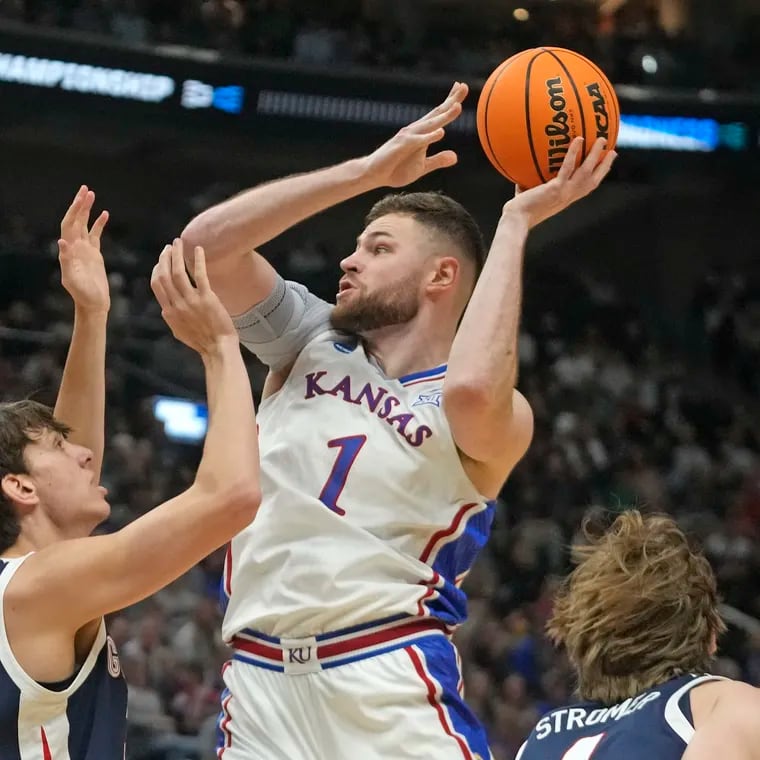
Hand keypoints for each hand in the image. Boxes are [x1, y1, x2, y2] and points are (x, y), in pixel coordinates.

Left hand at [58, 185, 109, 312]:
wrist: (93, 303)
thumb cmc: (83, 294)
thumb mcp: (73, 279)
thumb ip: (66, 261)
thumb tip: (62, 242)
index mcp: (68, 250)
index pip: (69, 225)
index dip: (74, 211)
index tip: (81, 198)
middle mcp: (74, 247)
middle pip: (75, 220)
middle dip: (80, 204)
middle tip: (86, 189)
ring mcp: (84, 249)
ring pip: (84, 224)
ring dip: (87, 210)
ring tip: (92, 195)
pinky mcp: (94, 254)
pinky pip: (96, 234)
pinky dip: (99, 223)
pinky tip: (105, 214)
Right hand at [151, 239, 237, 355]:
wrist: (218, 348)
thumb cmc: (201, 341)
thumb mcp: (179, 331)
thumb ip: (171, 316)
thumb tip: (166, 307)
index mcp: (168, 312)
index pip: (156, 284)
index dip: (157, 269)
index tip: (161, 260)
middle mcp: (176, 305)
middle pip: (164, 275)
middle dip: (165, 258)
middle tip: (169, 247)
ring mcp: (191, 301)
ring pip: (177, 272)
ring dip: (176, 255)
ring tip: (178, 243)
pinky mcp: (207, 298)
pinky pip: (200, 275)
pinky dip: (198, 260)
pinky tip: (198, 249)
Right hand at [361, 82, 467, 187]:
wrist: (374, 175)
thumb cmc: (396, 169)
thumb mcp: (422, 167)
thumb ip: (438, 160)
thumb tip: (455, 156)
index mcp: (421, 134)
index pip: (438, 115)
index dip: (450, 102)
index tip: (462, 88)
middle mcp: (415, 131)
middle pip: (436, 114)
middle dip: (451, 100)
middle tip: (464, 86)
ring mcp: (408, 137)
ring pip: (429, 124)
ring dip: (444, 116)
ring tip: (457, 107)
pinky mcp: (401, 146)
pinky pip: (418, 141)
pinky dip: (429, 136)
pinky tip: (441, 132)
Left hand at [503, 138, 616, 228]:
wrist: (517, 220)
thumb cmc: (519, 212)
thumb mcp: (527, 197)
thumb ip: (529, 186)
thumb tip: (522, 175)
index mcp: (566, 200)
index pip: (586, 188)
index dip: (597, 177)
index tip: (604, 166)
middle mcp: (569, 197)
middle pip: (593, 180)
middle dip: (604, 166)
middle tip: (612, 151)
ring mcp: (565, 193)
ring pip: (586, 171)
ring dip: (596, 155)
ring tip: (602, 139)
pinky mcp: (556, 189)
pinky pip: (568, 167)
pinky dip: (574, 153)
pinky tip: (578, 139)